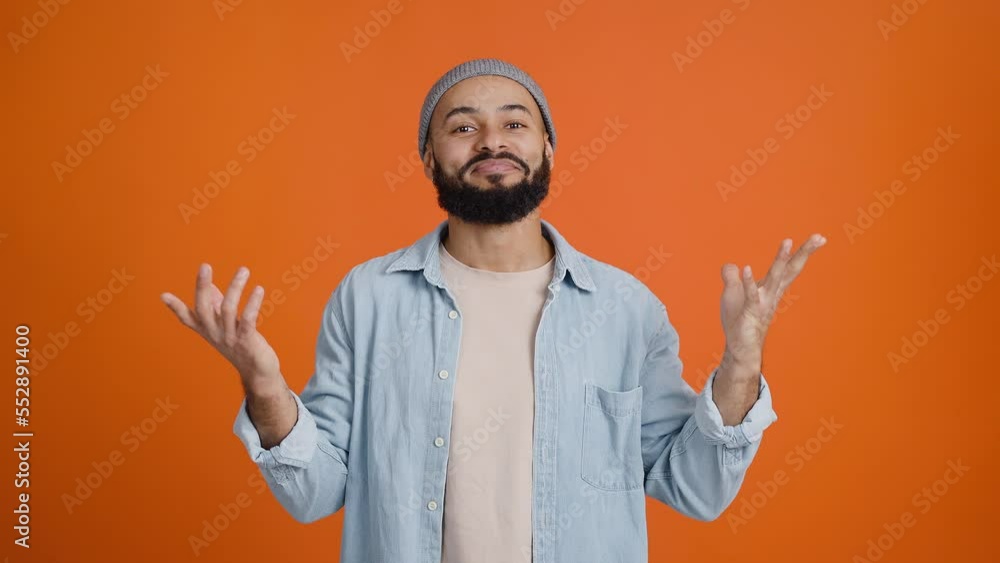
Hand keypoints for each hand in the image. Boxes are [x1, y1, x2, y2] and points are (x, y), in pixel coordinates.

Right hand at [160, 263, 283, 394]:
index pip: (187, 318)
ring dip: (235, 287)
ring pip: (228, 309)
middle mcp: (215, 334)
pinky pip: (248, 319)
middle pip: (203, 308)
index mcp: (208, 330)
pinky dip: (252, 303)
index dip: (175, 308)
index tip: (163, 295)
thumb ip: (218, 306)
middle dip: (202, 286)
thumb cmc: (242, 346)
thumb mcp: (225, 326)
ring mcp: (230, 338)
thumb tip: (212, 286)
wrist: (258, 373)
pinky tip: (258, 289)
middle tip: (204, 266)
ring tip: (244, 270)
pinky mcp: (247, 341)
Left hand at [719, 234, 826, 373]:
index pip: (788, 267)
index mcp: (770, 287)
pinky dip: (747, 282)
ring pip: (774, 278)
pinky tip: (745, 268)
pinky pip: (749, 295)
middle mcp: (771, 293)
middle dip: (803, 253)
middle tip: (819, 237)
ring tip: (787, 242)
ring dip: (780, 260)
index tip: (819, 238)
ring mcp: (762, 302)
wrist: (740, 348)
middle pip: (790, 270)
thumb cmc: (739, 321)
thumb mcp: (732, 294)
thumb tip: (730, 265)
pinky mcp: (749, 312)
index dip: (802, 252)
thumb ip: (731, 278)